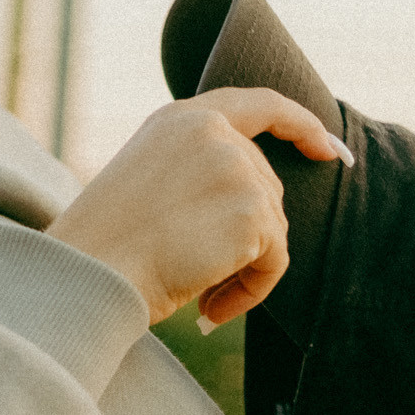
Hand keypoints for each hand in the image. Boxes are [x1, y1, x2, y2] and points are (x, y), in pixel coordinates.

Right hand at [44, 87, 349, 328]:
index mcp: (180, 120)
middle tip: (201, 278)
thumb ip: (196, 171)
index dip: (300, 123)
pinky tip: (210, 309)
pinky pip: (274, 261)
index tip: (328, 149)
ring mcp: (237, 169)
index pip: (258, 105)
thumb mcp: (146, 183)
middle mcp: (213, 133)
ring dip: (244, 269)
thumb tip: (256, 206)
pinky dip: (250, 291)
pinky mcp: (253, 212)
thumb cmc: (102, 246)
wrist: (86, 274)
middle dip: (247, 236)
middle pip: (267, 186)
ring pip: (273, 227)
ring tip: (199, 295)